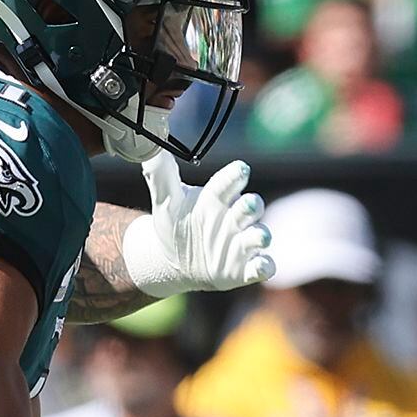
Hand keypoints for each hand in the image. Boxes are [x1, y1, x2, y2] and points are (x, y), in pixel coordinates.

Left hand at [120, 154, 273, 299]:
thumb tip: (152, 148)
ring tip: (258, 236)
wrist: (176, 261)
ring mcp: (243, 242)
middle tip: (248, 203)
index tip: (240, 170)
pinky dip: (264, 267)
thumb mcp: (166, 201)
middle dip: (252, 205)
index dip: (236, 176)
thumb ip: (161, 175)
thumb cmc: (176, 225)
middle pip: (250, 206)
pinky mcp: (245, 267)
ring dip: (261, 235)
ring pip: (259, 235)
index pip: (230, 182)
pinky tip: (261, 268)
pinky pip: (262, 266)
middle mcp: (235, 217)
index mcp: (217, 197)